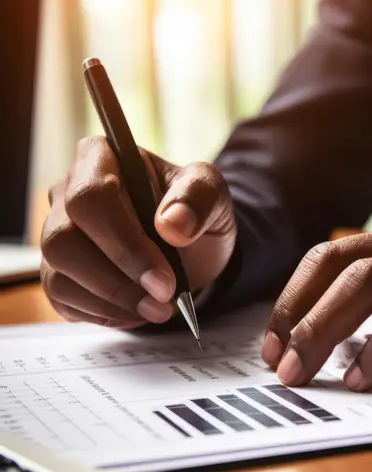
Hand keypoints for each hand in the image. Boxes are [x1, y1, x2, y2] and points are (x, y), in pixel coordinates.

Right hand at [41, 136, 236, 327]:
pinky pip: (63, 299)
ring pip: (58, 273)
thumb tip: (172, 224)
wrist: (191, 250)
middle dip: (117, 278)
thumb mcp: (213, 196)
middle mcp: (66, 192)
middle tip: (163, 297)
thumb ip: (199, 198)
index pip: (91, 195)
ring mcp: (57, 233)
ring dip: (112, 300)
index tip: (164, 276)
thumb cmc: (194, 213)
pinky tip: (137, 311)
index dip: (124, 242)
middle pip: (64, 238)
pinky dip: (104, 313)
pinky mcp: (58, 272)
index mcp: (100, 158)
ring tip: (157, 309)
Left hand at [260, 225, 371, 390]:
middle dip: (298, 315)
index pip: (328, 256)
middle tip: (276, 361)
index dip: (292, 297)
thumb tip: (326, 338)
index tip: (271, 341)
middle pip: (338, 267)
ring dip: (326, 330)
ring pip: (368, 285)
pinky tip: (363, 377)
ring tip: (302, 371)